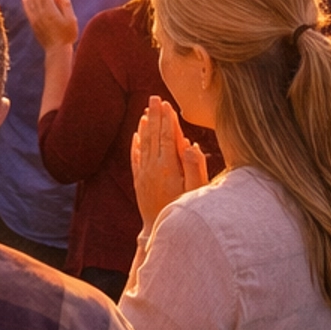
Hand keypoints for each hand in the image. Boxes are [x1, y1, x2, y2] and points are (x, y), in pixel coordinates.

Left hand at [22, 0, 77, 49]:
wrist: (57, 50)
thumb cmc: (67, 35)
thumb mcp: (71, 19)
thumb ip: (65, 3)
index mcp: (50, 9)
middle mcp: (41, 12)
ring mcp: (36, 18)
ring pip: (31, 0)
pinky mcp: (34, 24)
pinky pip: (28, 10)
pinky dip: (26, 3)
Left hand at [132, 95, 209, 225]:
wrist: (158, 231)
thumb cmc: (182, 210)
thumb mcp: (195, 191)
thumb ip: (195, 167)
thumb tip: (191, 144)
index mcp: (168, 166)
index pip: (168, 136)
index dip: (168, 119)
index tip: (167, 103)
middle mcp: (153, 167)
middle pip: (154, 135)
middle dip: (155, 116)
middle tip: (154, 98)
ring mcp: (144, 174)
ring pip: (143, 144)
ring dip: (145, 127)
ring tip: (146, 112)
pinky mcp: (138, 182)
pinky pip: (135, 158)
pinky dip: (136, 144)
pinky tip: (136, 135)